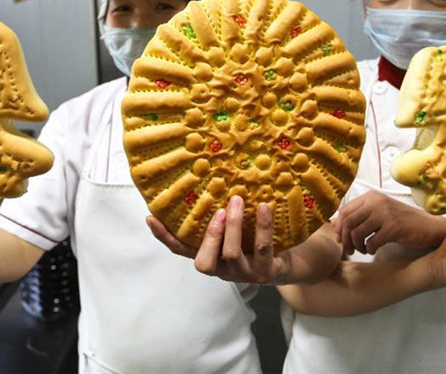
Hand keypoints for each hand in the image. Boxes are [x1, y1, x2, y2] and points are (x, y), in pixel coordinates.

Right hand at [147, 195, 341, 284]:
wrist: (293, 259)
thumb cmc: (256, 236)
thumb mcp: (236, 225)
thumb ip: (219, 209)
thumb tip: (206, 170)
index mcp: (210, 257)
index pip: (181, 250)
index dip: (165, 237)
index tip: (151, 216)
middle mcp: (223, 270)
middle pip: (203, 262)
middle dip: (209, 235)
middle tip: (219, 210)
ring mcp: (245, 274)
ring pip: (231, 255)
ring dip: (233, 227)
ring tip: (236, 200)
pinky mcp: (267, 272)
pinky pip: (262, 249)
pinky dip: (261, 227)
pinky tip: (262, 207)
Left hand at [333, 190, 445, 254]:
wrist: (429, 226)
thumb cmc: (401, 221)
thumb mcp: (378, 213)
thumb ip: (358, 215)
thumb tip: (332, 224)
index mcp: (370, 196)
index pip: (344, 211)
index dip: (339, 227)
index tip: (341, 239)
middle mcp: (376, 202)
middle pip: (347, 222)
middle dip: (344, 239)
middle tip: (349, 249)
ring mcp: (385, 214)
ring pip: (357, 232)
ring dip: (356, 246)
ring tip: (363, 250)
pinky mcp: (394, 227)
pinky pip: (371, 242)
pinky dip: (369, 249)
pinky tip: (373, 250)